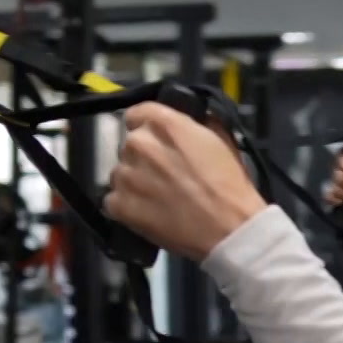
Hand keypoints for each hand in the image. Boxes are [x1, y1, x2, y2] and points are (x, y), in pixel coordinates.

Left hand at [106, 102, 267, 260]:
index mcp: (163, 124)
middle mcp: (139, 144)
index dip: (146, 127)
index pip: (136, 114)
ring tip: (158, 199)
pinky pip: (113, 200)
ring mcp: (125, 175)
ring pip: (120, 173)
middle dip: (144, 158)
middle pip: (129, 146)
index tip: (155, 141)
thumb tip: (184, 123)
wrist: (228, 229)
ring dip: (134, 183)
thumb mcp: (220, 140)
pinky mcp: (119, 205)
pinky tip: (148, 213)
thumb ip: (193, 125)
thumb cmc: (230, 187)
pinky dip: (126, 207)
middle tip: (165, 176)